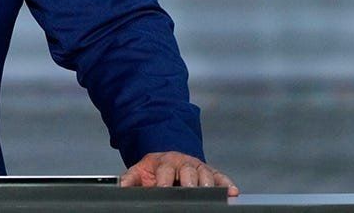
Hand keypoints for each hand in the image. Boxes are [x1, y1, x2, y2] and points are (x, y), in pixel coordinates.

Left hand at [120, 151, 238, 196]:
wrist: (169, 158)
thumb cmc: (155, 169)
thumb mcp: (140, 171)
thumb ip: (130, 179)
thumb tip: (121, 188)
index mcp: (165, 162)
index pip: (165, 172)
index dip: (165, 182)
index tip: (163, 190)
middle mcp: (184, 163)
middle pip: (189, 172)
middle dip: (189, 182)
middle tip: (189, 191)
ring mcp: (199, 167)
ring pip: (206, 174)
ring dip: (208, 183)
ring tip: (210, 193)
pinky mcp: (211, 173)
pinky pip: (221, 177)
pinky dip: (227, 184)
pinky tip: (232, 191)